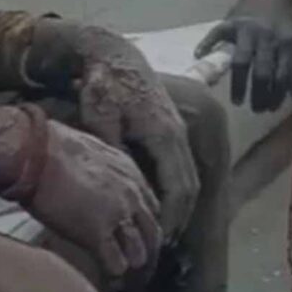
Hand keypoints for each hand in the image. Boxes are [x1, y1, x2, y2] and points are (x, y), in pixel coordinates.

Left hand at [26, 20, 200, 244]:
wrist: (114, 54)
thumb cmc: (105, 85)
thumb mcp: (100, 118)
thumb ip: (111, 150)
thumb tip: (119, 182)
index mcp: (165, 135)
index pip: (179, 186)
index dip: (173, 215)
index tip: (161, 236)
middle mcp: (177, 133)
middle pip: (191, 183)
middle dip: (182, 213)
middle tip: (164, 238)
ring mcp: (176, 127)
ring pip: (189, 172)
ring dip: (182, 199)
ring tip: (165, 222)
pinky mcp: (170, 123)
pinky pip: (181, 161)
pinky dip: (177, 182)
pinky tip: (161, 193)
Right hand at [27, 120, 162, 278]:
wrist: (36, 151)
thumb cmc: (50, 146)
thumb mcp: (91, 151)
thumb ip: (101, 170)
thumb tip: (93, 180)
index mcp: (130, 173)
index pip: (150, 206)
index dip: (142, 223)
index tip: (136, 233)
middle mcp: (131, 194)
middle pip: (152, 232)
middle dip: (147, 249)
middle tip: (139, 262)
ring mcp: (117, 214)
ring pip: (139, 251)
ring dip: (131, 262)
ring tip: (123, 272)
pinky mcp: (97, 233)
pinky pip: (115, 261)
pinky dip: (112, 270)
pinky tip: (106, 272)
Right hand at [195, 0, 291, 111]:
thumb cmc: (281, 23)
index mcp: (286, 42)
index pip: (282, 74)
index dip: (277, 93)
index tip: (271, 109)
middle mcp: (266, 37)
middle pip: (262, 71)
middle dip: (260, 94)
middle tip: (256, 109)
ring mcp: (246, 30)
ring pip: (241, 61)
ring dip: (239, 84)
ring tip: (238, 102)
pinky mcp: (228, 24)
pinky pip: (215, 35)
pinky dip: (206, 45)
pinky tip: (199, 56)